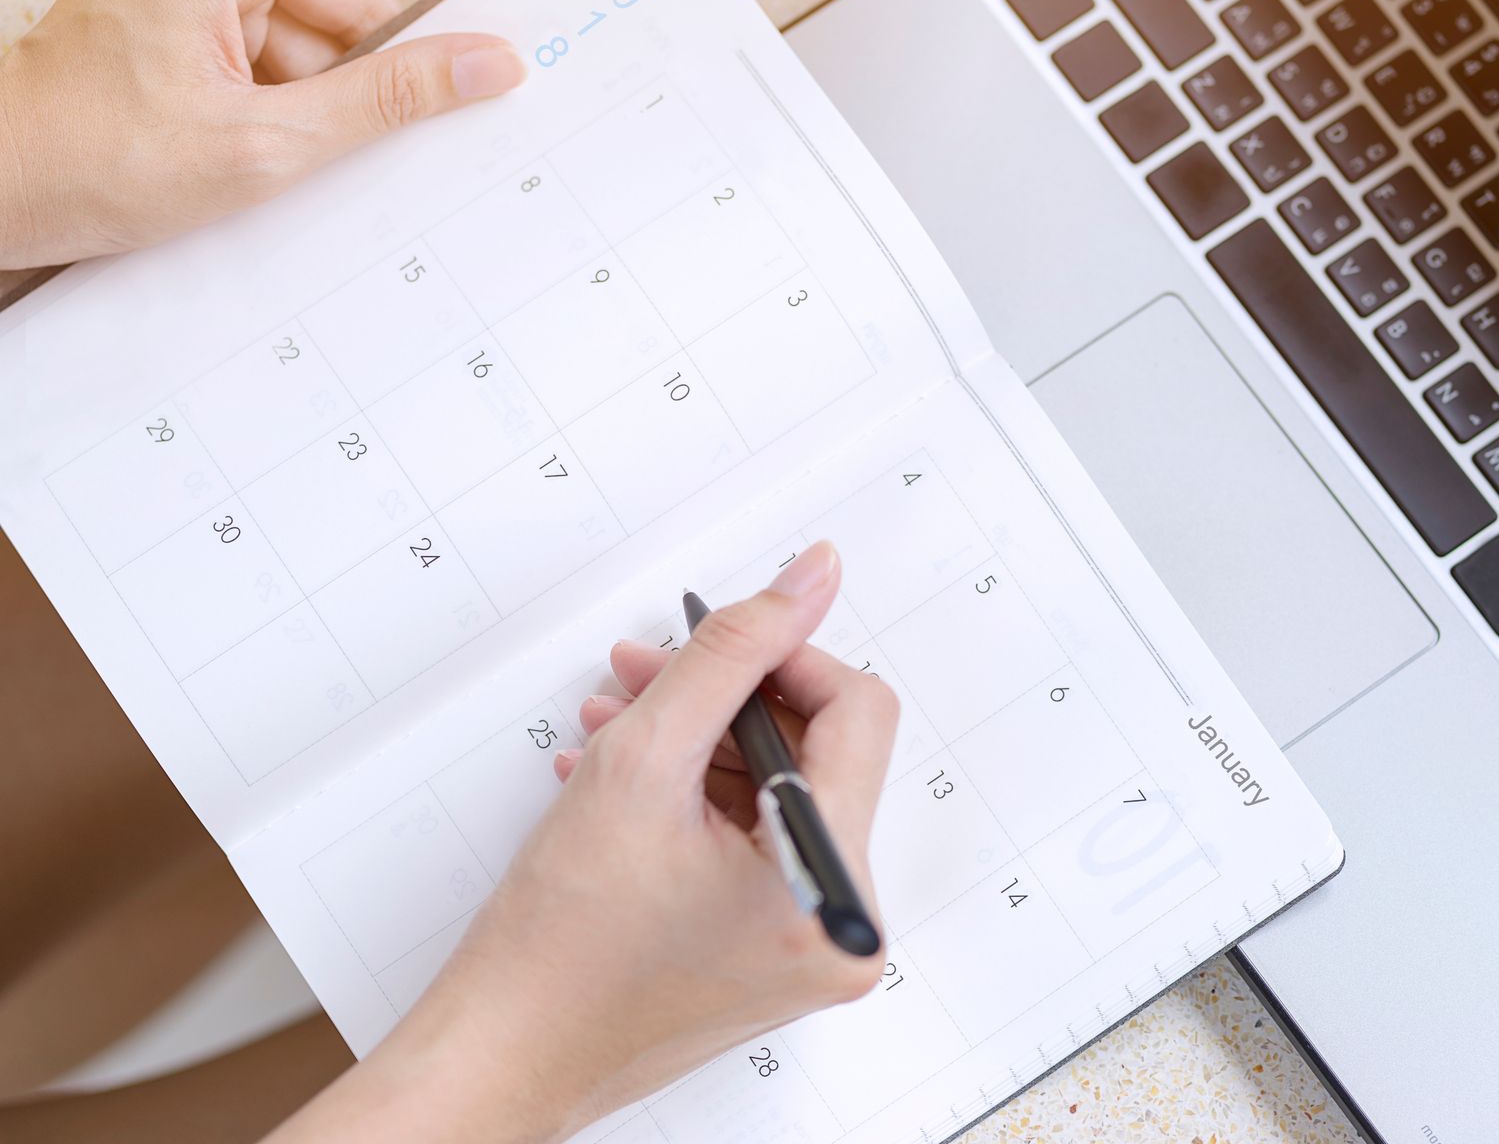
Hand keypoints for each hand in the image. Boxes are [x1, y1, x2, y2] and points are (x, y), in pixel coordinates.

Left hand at [0, 0, 525, 270]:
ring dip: (339, 90)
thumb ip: (391, 99)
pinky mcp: (188, 23)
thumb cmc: (96, 158)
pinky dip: (304, 99)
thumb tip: (487, 64)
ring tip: (317, 156)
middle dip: (383, 55)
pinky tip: (293, 153)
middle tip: (425, 120)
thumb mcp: (270, 141)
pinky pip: (282, 47)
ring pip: (319, 24)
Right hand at [270, 541, 898, 1143]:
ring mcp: (812, 942)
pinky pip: (757, 840)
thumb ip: (733, 653)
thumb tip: (811, 579)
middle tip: (644, 674)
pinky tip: (623, 775)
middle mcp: (844, 923)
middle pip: (816, 752)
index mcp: (832, 882)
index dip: (785, 657)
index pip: (858, 712)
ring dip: (697, 744)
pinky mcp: (778, 951)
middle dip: (725, 701)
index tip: (724, 638)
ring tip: (616, 725)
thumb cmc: (557, 946)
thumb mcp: (643, 760)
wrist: (505, 1053)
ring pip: (778, 792)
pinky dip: (696, 798)